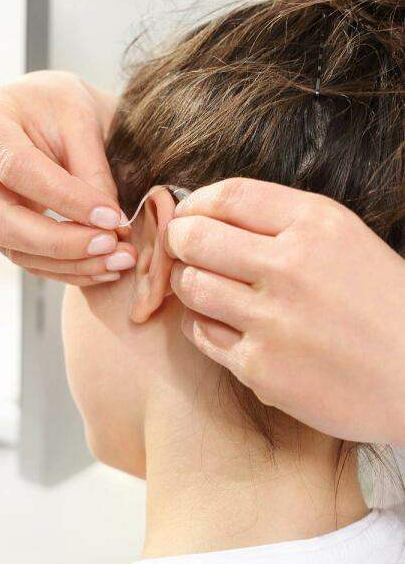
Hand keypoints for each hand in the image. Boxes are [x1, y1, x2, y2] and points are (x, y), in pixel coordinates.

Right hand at [0, 71, 135, 285]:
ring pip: (8, 245)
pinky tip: (98, 267)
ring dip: (66, 262)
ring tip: (115, 262)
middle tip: (110, 247)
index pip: (18, 169)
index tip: (112, 217)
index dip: (66, 199)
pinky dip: (61, 267)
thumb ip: (92, 171)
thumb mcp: (83, 120)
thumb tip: (110, 227)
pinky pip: (18, 255)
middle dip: (59, 242)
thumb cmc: (59, 106)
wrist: (37, 111)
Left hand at [165, 178, 404, 445]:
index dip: (195, 204)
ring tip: (206, 287)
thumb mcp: (348, 243)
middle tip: (185, 251)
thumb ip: (282, 224)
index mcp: (317, 226)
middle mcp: (291, 267)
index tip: (189, 215)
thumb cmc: (384, 308)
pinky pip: (200, 333)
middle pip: (194, 238)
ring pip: (189, 285)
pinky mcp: (259, 368)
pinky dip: (202, 325)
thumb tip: (207, 213)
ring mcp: (272, 321)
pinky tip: (223, 325)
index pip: (228, 196)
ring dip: (188, 283)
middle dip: (179, 240)